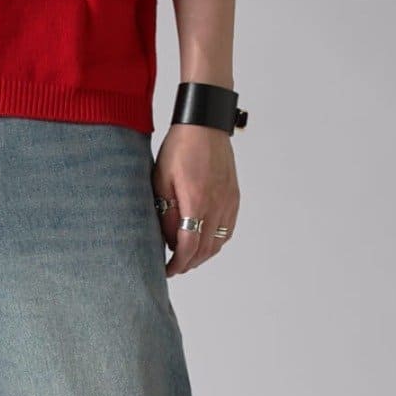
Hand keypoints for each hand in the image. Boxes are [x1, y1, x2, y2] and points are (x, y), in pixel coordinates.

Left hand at [153, 123, 238, 277]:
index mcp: (196, 202)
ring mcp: (228, 202)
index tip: (167, 270)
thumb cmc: (180, 148)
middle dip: (189, 263)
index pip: (189, 246)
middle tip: (174, 267)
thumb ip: (165, 212)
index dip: (177, 264)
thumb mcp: (161, 179)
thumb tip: (168, 239)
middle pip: (205, 249)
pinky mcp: (234, 197)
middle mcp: (217, 206)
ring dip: (203, 255)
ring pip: (218, 242)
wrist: (205, 125)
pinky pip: (227, 230)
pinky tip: (204, 241)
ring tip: (187, 257)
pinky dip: (216, 242)